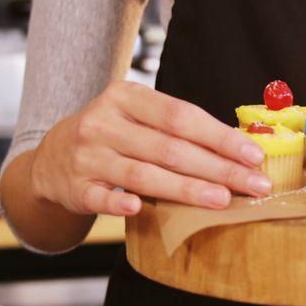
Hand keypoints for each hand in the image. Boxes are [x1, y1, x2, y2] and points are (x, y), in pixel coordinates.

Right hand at [28, 81, 271, 215]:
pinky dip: (119, 203)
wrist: (52, 160)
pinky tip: (139, 208)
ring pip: (143, 174)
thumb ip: (175, 128)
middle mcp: (104, 122)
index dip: (219, 136)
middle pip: (170, 147)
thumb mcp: (135, 118)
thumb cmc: (111, 137)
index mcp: (125, 97)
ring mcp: (87, 156)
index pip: (181, 116)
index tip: (253, 155)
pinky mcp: (75, 188)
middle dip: (217, 168)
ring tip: (222, 200)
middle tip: (253, 185)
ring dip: (186, 189)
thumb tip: (238, 147)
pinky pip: (101, 198)